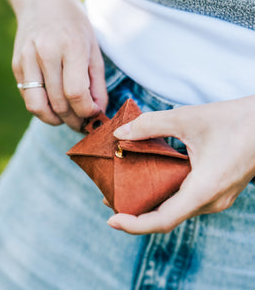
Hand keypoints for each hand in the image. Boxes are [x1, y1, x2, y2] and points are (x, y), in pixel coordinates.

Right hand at [7, 0, 106, 129]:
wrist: (43, 2)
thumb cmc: (74, 27)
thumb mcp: (94, 51)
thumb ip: (97, 85)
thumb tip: (97, 114)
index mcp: (71, 47)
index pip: (76, 93)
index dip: (87, 112)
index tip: (94, 115)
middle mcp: (46, 54)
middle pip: (59, 104)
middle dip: (74, 122)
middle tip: (83, 125)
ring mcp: (27, 60)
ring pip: (38, 107)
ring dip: (56, 121)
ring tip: (67, 119)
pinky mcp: (16, 66)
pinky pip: (29, 99)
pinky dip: (43, 110)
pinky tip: (54, 106)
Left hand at [107, 96, 254, 233]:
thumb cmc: (234, 120)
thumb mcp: (186, 118)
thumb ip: (150, 125)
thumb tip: (120, 133)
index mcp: (205, 188)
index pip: (163, 219)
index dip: (134, 225)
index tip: (112, 220)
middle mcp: (211, 200)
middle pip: (166, 217)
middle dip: (136, 213)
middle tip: (110, 200)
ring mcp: (215, 197)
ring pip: (175, 209)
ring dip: (149, 204)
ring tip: (125, 191)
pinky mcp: (215, 189)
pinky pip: (185, 200)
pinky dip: (163, 196)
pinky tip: (150, 182)